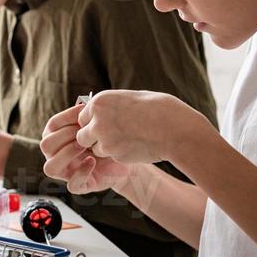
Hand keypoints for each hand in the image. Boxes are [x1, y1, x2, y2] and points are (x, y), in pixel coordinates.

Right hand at [40, 103, 134, 193]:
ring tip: (84, 147)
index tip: (83, 112)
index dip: (66, 118)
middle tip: (83, 133)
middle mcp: (56, 155)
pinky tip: (92, 161)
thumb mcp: (97, 126)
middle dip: (65, 136)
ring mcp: (66, 172)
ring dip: (67, 154)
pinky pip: (72, 184)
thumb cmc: (108, 139)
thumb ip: (87, 116)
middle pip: (45, 145)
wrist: (124, 159)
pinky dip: (81, 172)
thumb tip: (83, 104)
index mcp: (58, 137)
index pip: (52, 126)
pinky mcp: (79, 185)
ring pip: (50, 167)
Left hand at [69, 90, 216, 165]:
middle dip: (93, 139)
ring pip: (95, 149)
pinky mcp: (115, 154)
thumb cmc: (157, 109)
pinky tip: (135, 146)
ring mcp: (105, 138)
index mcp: (100, 101)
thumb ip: (111, 106)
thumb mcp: (129, 99)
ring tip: (127, 141)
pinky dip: (119, 155)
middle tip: (111, 138)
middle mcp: (98, 119)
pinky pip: (111, 157)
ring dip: (106, 148)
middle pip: (82, 136)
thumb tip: (99, 112)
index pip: (82, 117)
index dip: (93, 123)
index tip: (105, 126)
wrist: (174, 127)